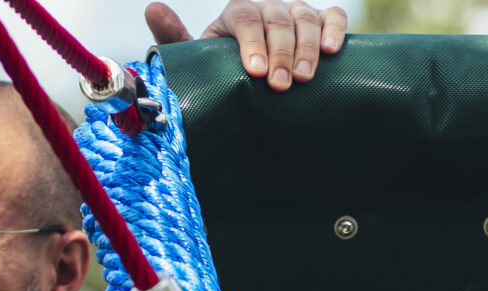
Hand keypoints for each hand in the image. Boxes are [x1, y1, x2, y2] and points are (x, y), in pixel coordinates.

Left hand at [147, 0, 346, 89]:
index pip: (245, 18)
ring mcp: (295, 13)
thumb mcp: (197, 57)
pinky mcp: (319, 22)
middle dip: (281, 52)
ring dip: (307, 48)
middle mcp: (267, 7)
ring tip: (304, 78)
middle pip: (278, 19)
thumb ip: (174, 37)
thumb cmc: (223, 70)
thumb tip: (152, 9)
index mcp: (236, 13)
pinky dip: (335, 29)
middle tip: (281, 85)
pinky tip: (332, 50)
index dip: (252, 43)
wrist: (251, 80)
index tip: (256, 72)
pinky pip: (332, 16)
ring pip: (305, 18)